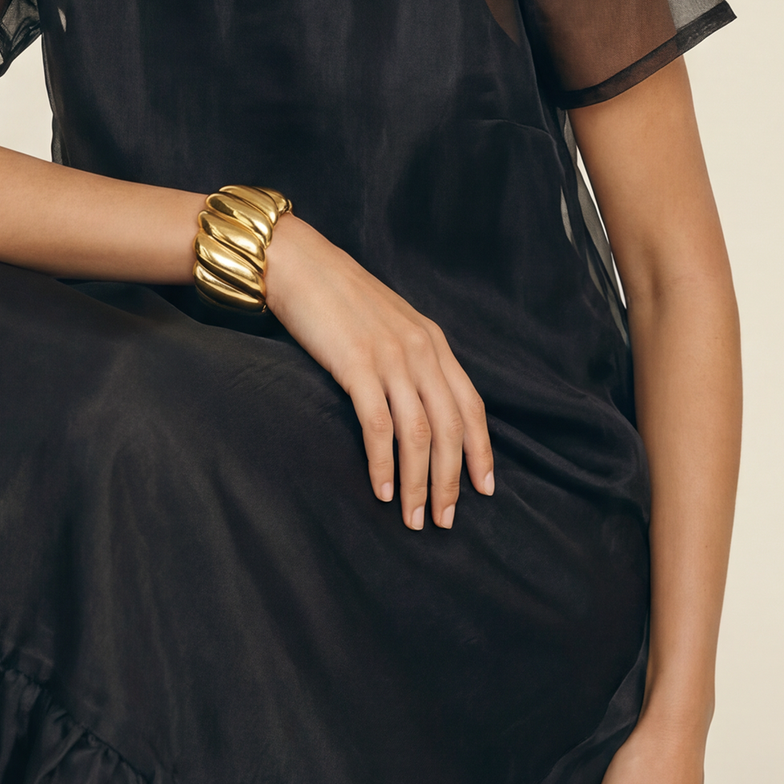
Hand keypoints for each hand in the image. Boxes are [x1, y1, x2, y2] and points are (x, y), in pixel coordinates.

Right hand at [263, 215, 493, 529]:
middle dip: (452, 480)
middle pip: (450, 427)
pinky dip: (384, 463)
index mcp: (433, 342)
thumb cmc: (337, 298)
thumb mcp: (388, 324)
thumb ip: (410, 357)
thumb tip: (420, 402)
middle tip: (446, 520)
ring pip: (420, 433)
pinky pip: (379, 425)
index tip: (485, 488)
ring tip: (415, 517)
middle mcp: (421, 350)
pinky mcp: (356, 365)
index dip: (481, 450)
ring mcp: (390, 357)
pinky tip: (380, 489)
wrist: (297, 263)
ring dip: (419, 482)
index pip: (471, 405)